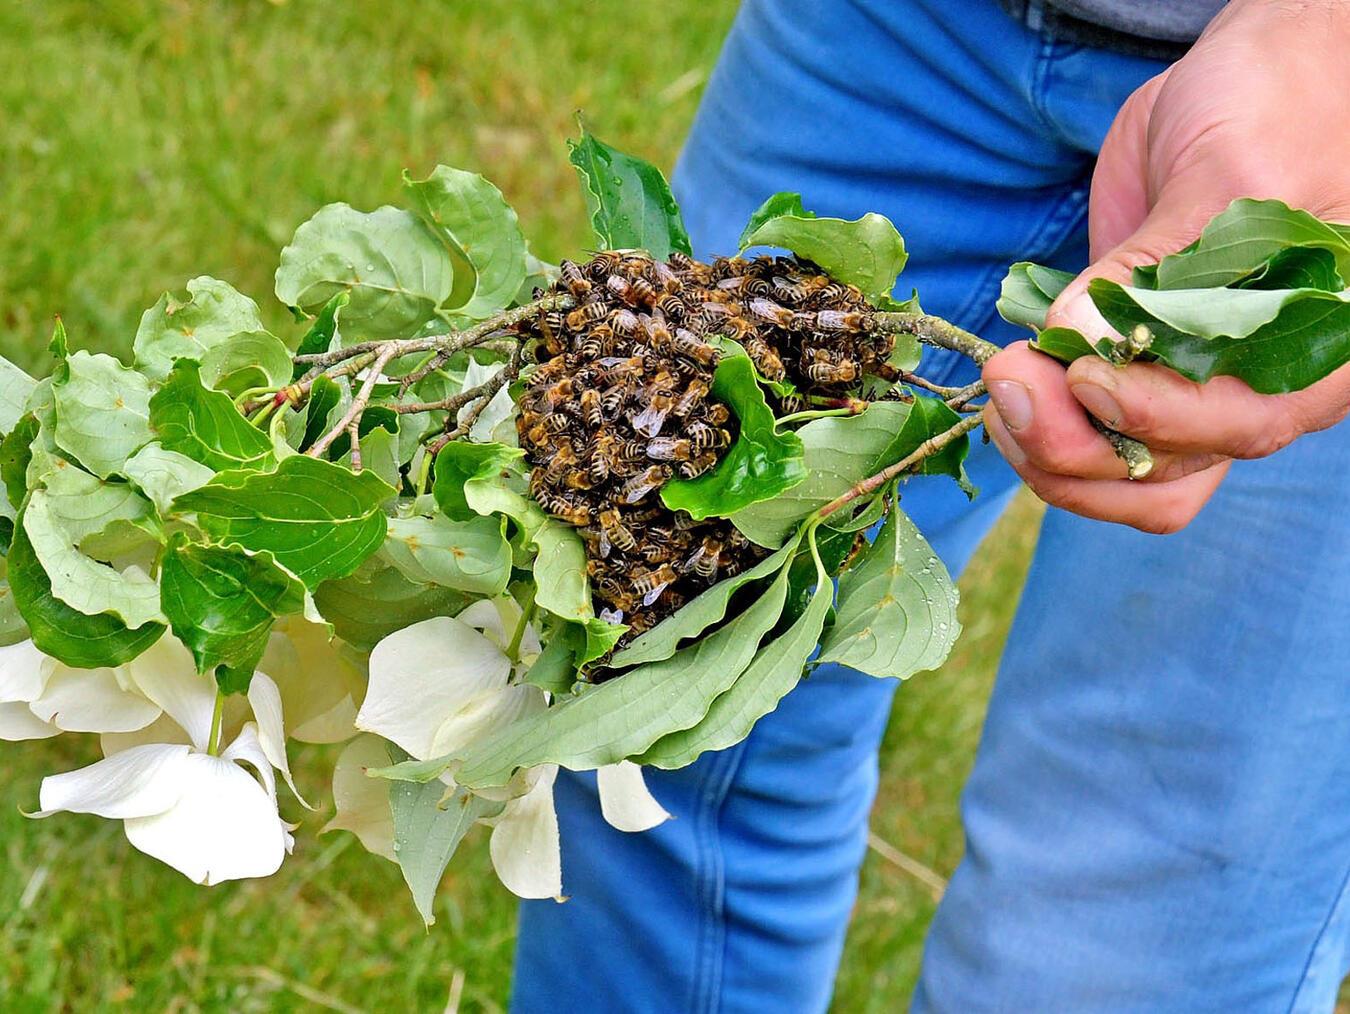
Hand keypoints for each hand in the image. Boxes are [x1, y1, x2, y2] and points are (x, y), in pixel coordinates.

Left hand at [982, 0, 1349, 532]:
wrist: (1250, 83)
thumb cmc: (1269, 112)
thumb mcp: (1220, 174)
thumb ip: (1155, 263)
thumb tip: (1076, 335)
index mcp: (1319, 345)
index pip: (1240, 422)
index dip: (1155, 417)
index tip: (1082, 376)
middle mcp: (1262, 387)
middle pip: (1169, 466)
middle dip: (1076, 440)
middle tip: (1009, 379)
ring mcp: (1195, 388)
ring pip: (1126, 476)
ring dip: (1050, 454)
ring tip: (1002, 393)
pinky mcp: (1138, 376)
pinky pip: (1097, 447)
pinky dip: (1046, 440)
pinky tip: (1010, 404)